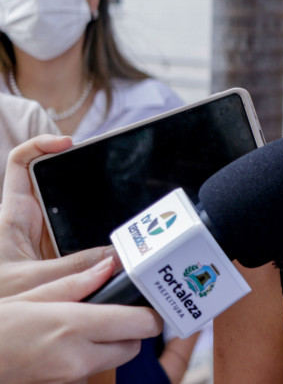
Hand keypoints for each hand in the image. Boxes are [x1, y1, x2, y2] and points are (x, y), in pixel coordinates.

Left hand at [0, 134, 111, 297]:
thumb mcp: (30, 282)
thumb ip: (73, 270)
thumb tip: (118, 257)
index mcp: (13, 215)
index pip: (21, 163)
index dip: (43, 145)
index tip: (70, 143)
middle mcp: (30, 223)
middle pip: (59, 187)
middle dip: (89, 181)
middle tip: (116, 176)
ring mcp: (45, 242)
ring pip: (77, 219)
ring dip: (100, 220)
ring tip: (128, 215)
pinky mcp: (57, 262)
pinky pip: (86, 247)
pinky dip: (105, 249)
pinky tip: (123, 253)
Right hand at [0, 256, 162, 383]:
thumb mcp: (29, 295)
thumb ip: (75, 283)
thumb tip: (108, 267)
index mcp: (73, 326)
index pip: (140, 323)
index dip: (149, 312)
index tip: (146, 302)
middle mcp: (77, 357)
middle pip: (132, 345)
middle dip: (131, 330)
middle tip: (113, 312)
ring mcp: (68, 378)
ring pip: (111, 361)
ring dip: (109, 346)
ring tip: (85, 328)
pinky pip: (88, 373)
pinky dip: (88, 360)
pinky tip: (66, 345)